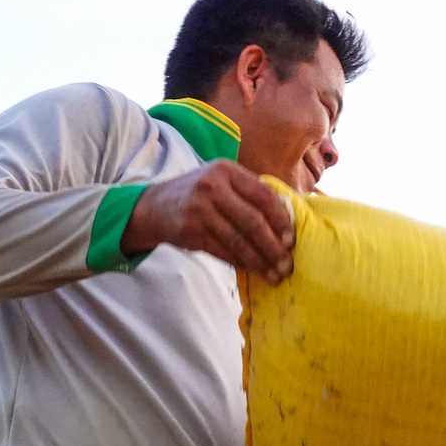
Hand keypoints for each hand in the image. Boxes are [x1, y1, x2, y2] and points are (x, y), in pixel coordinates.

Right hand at [127, 160, 295, 284]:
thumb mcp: (221, 181)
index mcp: (226, 170)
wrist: (154, 206)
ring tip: (275, 275)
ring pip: (239, 241)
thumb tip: (287, 220)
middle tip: (287, 265)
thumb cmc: (198, 194)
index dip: (281, 220)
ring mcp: (199, 210)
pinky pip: (223, 252)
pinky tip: (254, 271)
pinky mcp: (190, 232)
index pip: (263, 195)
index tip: (291, 240)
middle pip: (253, 222)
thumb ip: (248, 193)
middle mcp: (212, 187)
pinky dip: (242, 264)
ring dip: (260, 261)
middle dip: (274, 247)